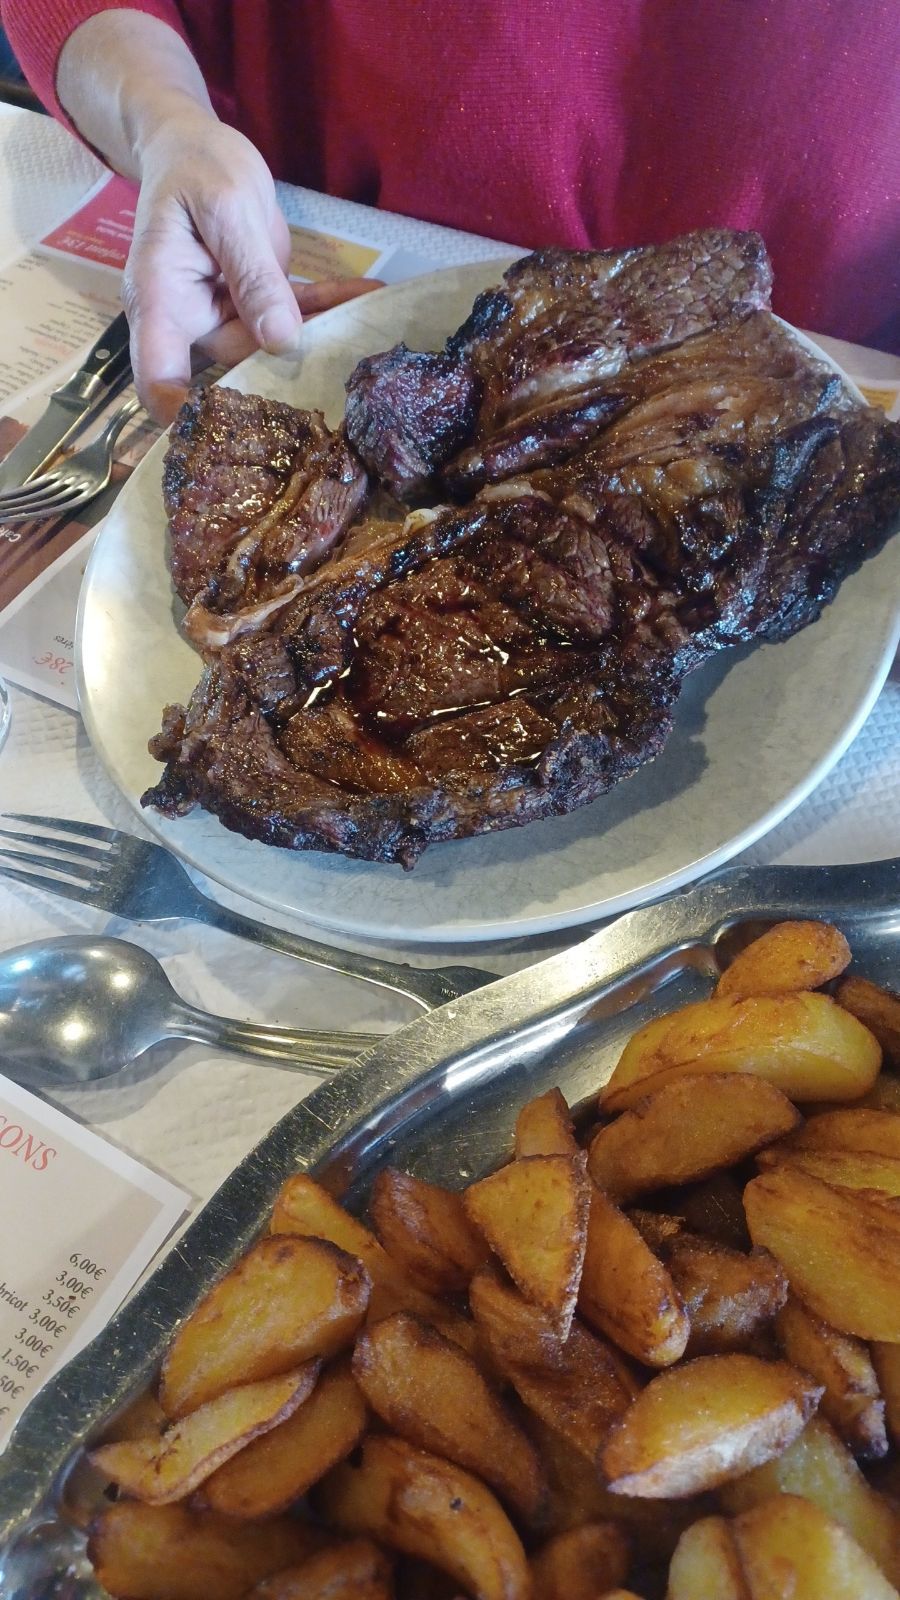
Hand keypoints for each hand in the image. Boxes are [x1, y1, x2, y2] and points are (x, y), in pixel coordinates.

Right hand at [123, 110, 376, 422]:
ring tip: (375, 333)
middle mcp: (188, 321)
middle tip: (344, 389)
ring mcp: (222, 317)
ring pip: (273, 348)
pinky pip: (293, 316)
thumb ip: (252, 275)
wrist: (195, 144)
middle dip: (285, 383)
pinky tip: (370, 299)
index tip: (229, 438)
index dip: (186, 416)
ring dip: (323, 338)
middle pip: (232, 372)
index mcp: (160, 302)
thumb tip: (280, 341)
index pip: (160, 377)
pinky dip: (329, 309)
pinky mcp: (254, 304)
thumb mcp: (226, 209)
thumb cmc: (195, 168)